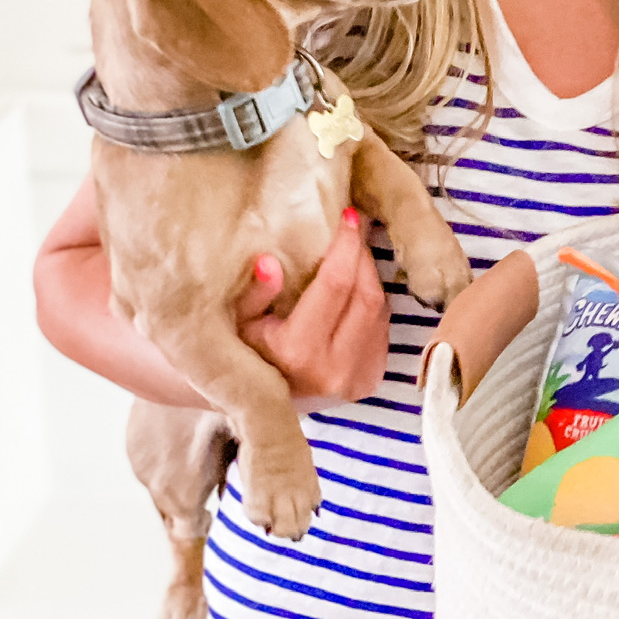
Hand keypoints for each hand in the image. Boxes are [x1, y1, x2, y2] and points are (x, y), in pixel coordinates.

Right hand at [238, 209, 390, 404]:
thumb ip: (253, 294)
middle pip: (365, 295)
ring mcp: (357, 378)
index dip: (345, 247)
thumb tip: (269, 262)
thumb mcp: (237, 322)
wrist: (262, 401)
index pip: (335, 286)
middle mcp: (334, 369)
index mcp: (299, 353)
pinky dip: (371, 301)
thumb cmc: (246, 352)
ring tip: (353, 253)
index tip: (348, 217)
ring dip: (369, 276)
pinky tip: (356, 287)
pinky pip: (381, 327)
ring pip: (378, 310)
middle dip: (361, 256)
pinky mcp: (370, 380)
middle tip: (352, 229)